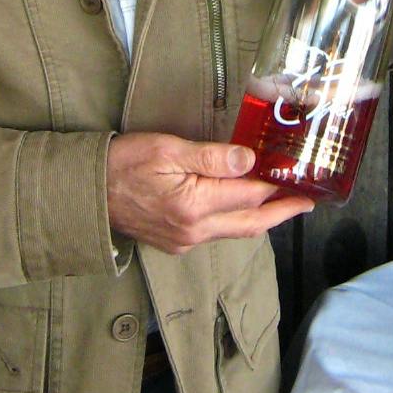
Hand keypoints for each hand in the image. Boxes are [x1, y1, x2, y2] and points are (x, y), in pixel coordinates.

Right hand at [106, 132, 312, 254]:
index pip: (249, 197)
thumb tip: (248, 161)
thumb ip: (211, 157)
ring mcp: (185, 241)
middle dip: (281, 213)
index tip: (299, 180)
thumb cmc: (123, 164)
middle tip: (306, 202)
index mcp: (194, 206)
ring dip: (259, 217)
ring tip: (280, 200)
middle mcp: (194, 231)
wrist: (86, 194)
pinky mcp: (176, 243)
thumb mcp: (167, 149)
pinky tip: (242, 206)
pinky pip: (216, 233)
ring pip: (234, 231)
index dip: (276, 188)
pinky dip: (235, 220)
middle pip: (250, 224)